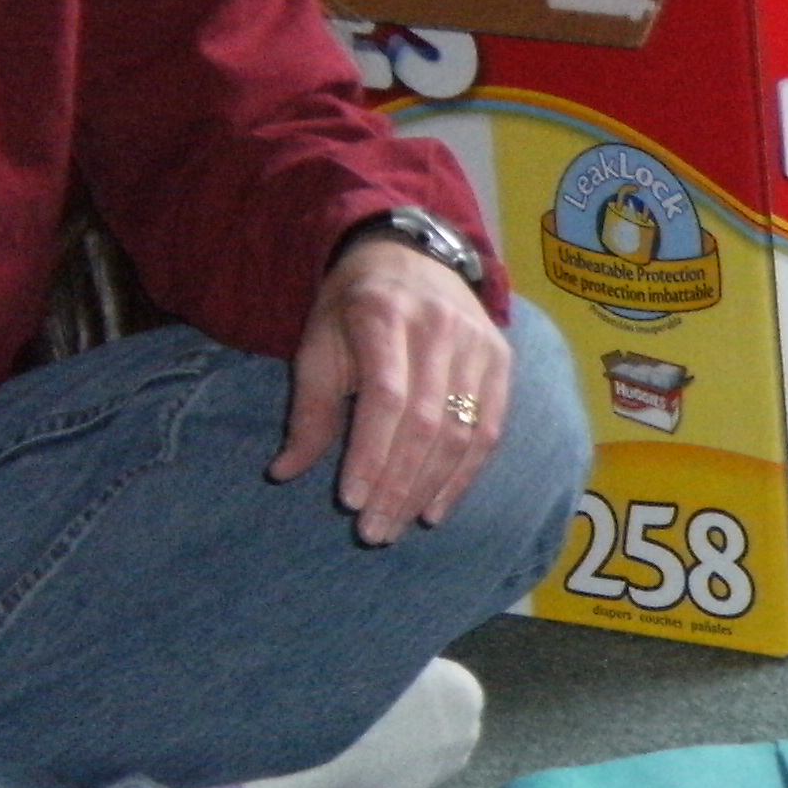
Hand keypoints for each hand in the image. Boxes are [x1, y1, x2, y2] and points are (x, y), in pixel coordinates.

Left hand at [273, 234, 510, 545]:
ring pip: (462, 433)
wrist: (412, 256)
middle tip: (374, 531)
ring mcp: (478, 346)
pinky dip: (463, 477)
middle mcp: (439, 329)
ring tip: (399, 525)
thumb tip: (284, 472)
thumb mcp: (318, 342)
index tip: (350, 501)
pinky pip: (489, 432)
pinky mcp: (502, 363)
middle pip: (426, 423)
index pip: (385, 397)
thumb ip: (309, 408)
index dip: (371, 454)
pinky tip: (435, 507)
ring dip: (430, 488)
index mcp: (384, 315)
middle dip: (399, 485)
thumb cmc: (354, 306)